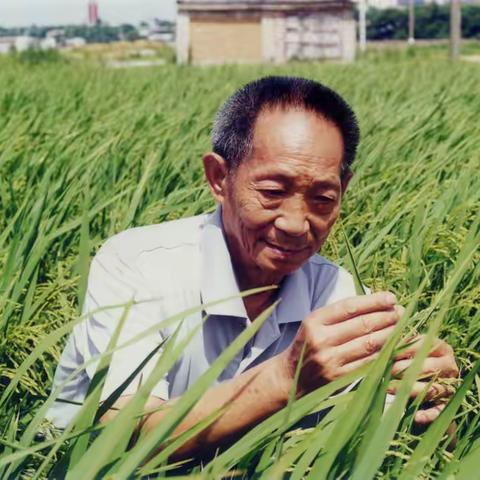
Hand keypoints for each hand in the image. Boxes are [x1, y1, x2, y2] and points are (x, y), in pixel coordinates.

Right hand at [280, 292, 400, 395]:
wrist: (292, 376)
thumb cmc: (310, 343)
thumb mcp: (316, 322)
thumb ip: (340, 313)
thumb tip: (375, 302)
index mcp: (315, 320)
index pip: (349, 307)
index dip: (373, 301)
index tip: (391, 298)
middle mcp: (321, 339)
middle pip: (362, 324)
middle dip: (386, 317)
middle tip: (401, 312)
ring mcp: (331, 360)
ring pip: (369, 344)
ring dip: (390, 334)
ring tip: (401, 327)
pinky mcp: (340, 377)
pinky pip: (368, 362)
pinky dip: (384, 353)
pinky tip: (394, 346)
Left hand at [389, 335, 458, 424]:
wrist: (420, 385)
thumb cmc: (408, 361)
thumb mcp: (406, 352)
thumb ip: (398, 347)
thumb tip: (382, 346)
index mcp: (441, 348)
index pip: (424, 345)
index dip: (404, 349)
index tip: (387, 353)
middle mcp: (449, 366)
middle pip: (429, 368)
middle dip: (404, 369)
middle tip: (385, 371)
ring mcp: (449, 385)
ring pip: (432, 389)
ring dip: (409, 390)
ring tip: (388, 388)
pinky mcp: (446, 405)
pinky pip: (439, 411)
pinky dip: (429, 415)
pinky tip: (417, 417)